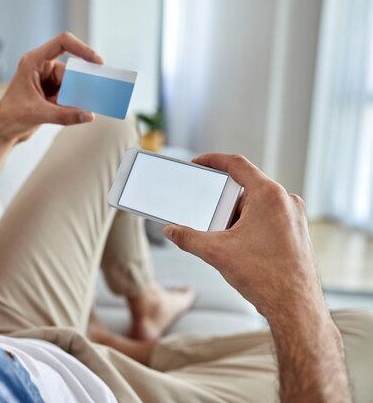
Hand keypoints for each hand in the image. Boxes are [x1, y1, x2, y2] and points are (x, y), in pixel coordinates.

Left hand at [0, 32, 103, 144]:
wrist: (2, 131)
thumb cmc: (11, 116)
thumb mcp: (39, 113)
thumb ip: (65, 115)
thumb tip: (89, 115)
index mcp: (34, 61)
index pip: (62, 43)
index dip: (82, 49)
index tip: (97, 62)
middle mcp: (42, 67)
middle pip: (70, 70)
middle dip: (81, 84)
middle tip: (93, 96)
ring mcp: (47, 81)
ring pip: (71, 85)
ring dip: (77, 97)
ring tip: (81, 110)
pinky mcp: (51, 94)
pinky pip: (69, 95)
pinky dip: (74, 104)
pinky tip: (75, 114)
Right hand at [163, 154, 324, 319]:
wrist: (295, 308)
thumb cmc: (265, 277)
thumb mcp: (216, 253)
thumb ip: (188, 238)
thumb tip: (171, 231)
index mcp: (269, 195)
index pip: (237, 165)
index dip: (213, 160)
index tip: (198, 164)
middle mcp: (286, 201)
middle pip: (245, 189)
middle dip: (222, 203)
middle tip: (207, 219)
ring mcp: (294, 217)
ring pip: (256, 207)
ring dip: (235, 218)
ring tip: (225, 241)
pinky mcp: (296, 232)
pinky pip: (267, 219)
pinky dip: (249, 227)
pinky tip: (240, 249)